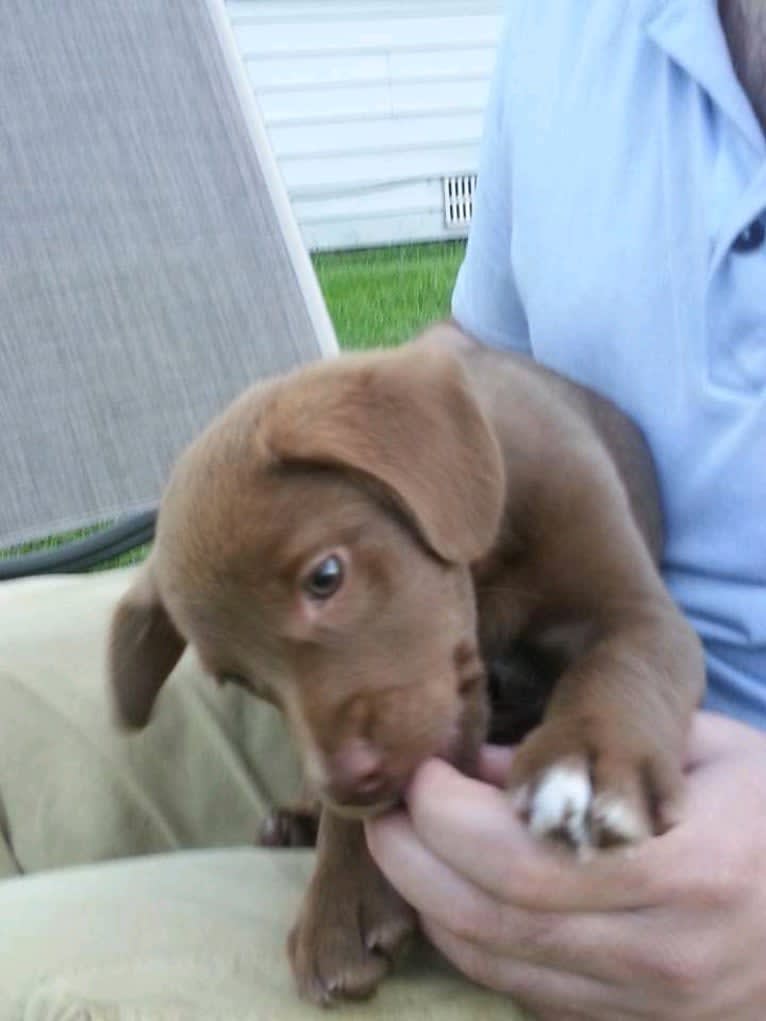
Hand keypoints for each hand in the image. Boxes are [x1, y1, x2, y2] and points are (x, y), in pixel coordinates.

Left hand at [365, 712, 765, 1019]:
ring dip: (428, 901)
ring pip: (494, 965)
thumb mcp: (704, 752)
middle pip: (489, 920)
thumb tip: (481, 766)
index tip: (421, 769)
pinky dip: (470, 940)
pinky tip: (454, 892)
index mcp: (687, 870)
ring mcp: (650, 1007)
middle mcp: (663, 955)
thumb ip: (594, 751)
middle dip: (412, 858)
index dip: (446, 815)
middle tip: (387, 805)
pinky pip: (523, 990)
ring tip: (406, 842)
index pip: (521, 858)